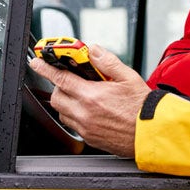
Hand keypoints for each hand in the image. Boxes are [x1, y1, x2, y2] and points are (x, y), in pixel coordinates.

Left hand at [29, 44, 150, 156]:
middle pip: (57, 97)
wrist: (152, 134)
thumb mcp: (128, 77)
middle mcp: (85, 113)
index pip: (60, 79)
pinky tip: (89, 110)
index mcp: (92, 96)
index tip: (36, 63)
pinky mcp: (90, 138)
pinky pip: (73, 125)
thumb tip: (93, 50)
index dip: (45, 69)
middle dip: (59, 86)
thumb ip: (107, 62)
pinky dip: (74, 115)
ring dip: (66, 102)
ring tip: (82, 95)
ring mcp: (86, 128)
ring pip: (62, 112)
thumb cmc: (143, 108)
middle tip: (71, 80)